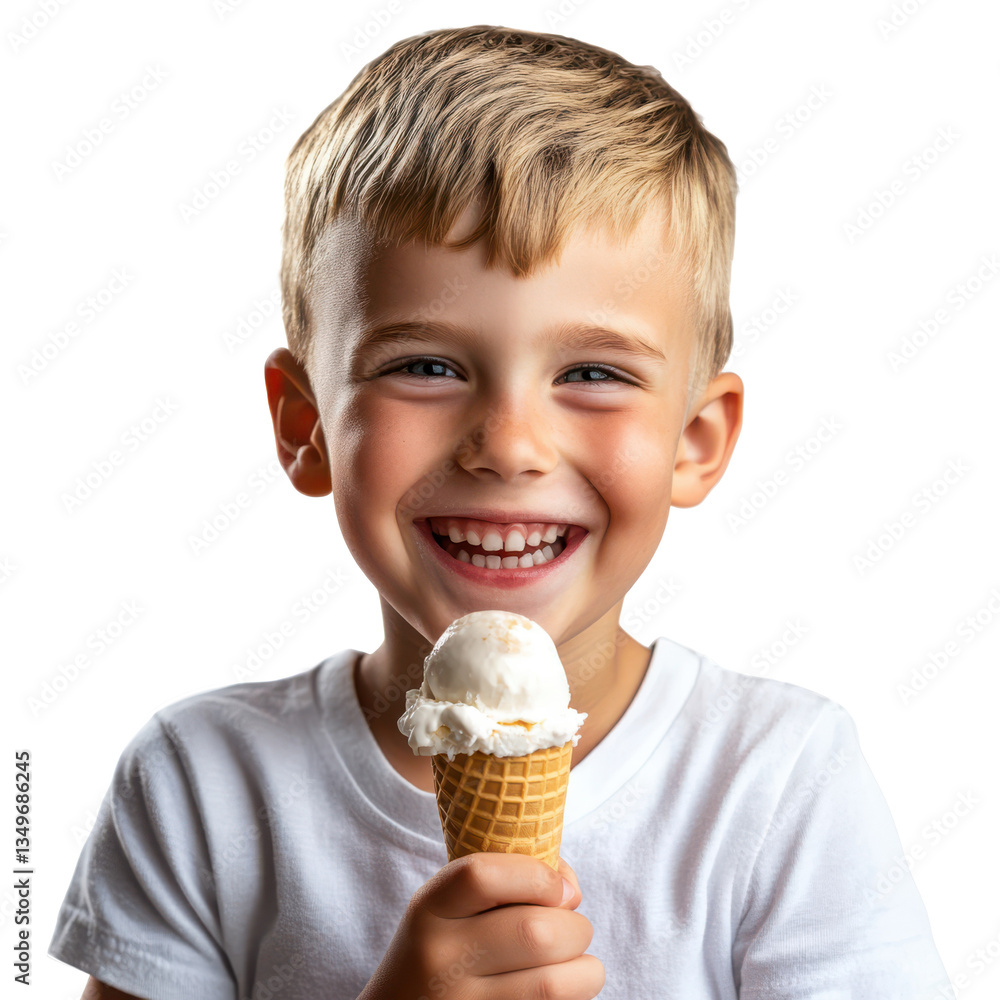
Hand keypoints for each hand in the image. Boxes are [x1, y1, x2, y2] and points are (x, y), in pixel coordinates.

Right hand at [358, 853, 603, 999]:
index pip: (482, 876)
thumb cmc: (446, 947)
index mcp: (430, 909)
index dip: (537, 875)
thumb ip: (505, 882)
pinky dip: (575, 997)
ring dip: (585, 969)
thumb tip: (569, 890)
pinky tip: (565, 989)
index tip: (561, 887)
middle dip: (575, 927)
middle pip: (533, 931)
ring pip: (551, 984)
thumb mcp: (450, 905)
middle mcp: (440, 959)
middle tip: (574, 929)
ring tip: (578, 962)